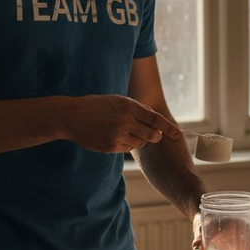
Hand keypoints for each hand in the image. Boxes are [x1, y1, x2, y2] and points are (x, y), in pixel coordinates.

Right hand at [64, 95, 180, 153]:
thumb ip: (136, 110)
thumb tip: (155, 122)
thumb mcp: (117, 101)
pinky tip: (114, 136)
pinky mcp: (110, 146)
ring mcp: (118, 135)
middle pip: (152, 135)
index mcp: (129, 106)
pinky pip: (127, 148)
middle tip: (152, 134)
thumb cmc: (96, 106)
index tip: (178, 134)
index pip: (155, 119)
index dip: (169, 128)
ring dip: (138, 139)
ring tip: (124, 131)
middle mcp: (125, 121)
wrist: (71, 116)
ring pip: (140, 143)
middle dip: (155, 136)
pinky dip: (125, 144)